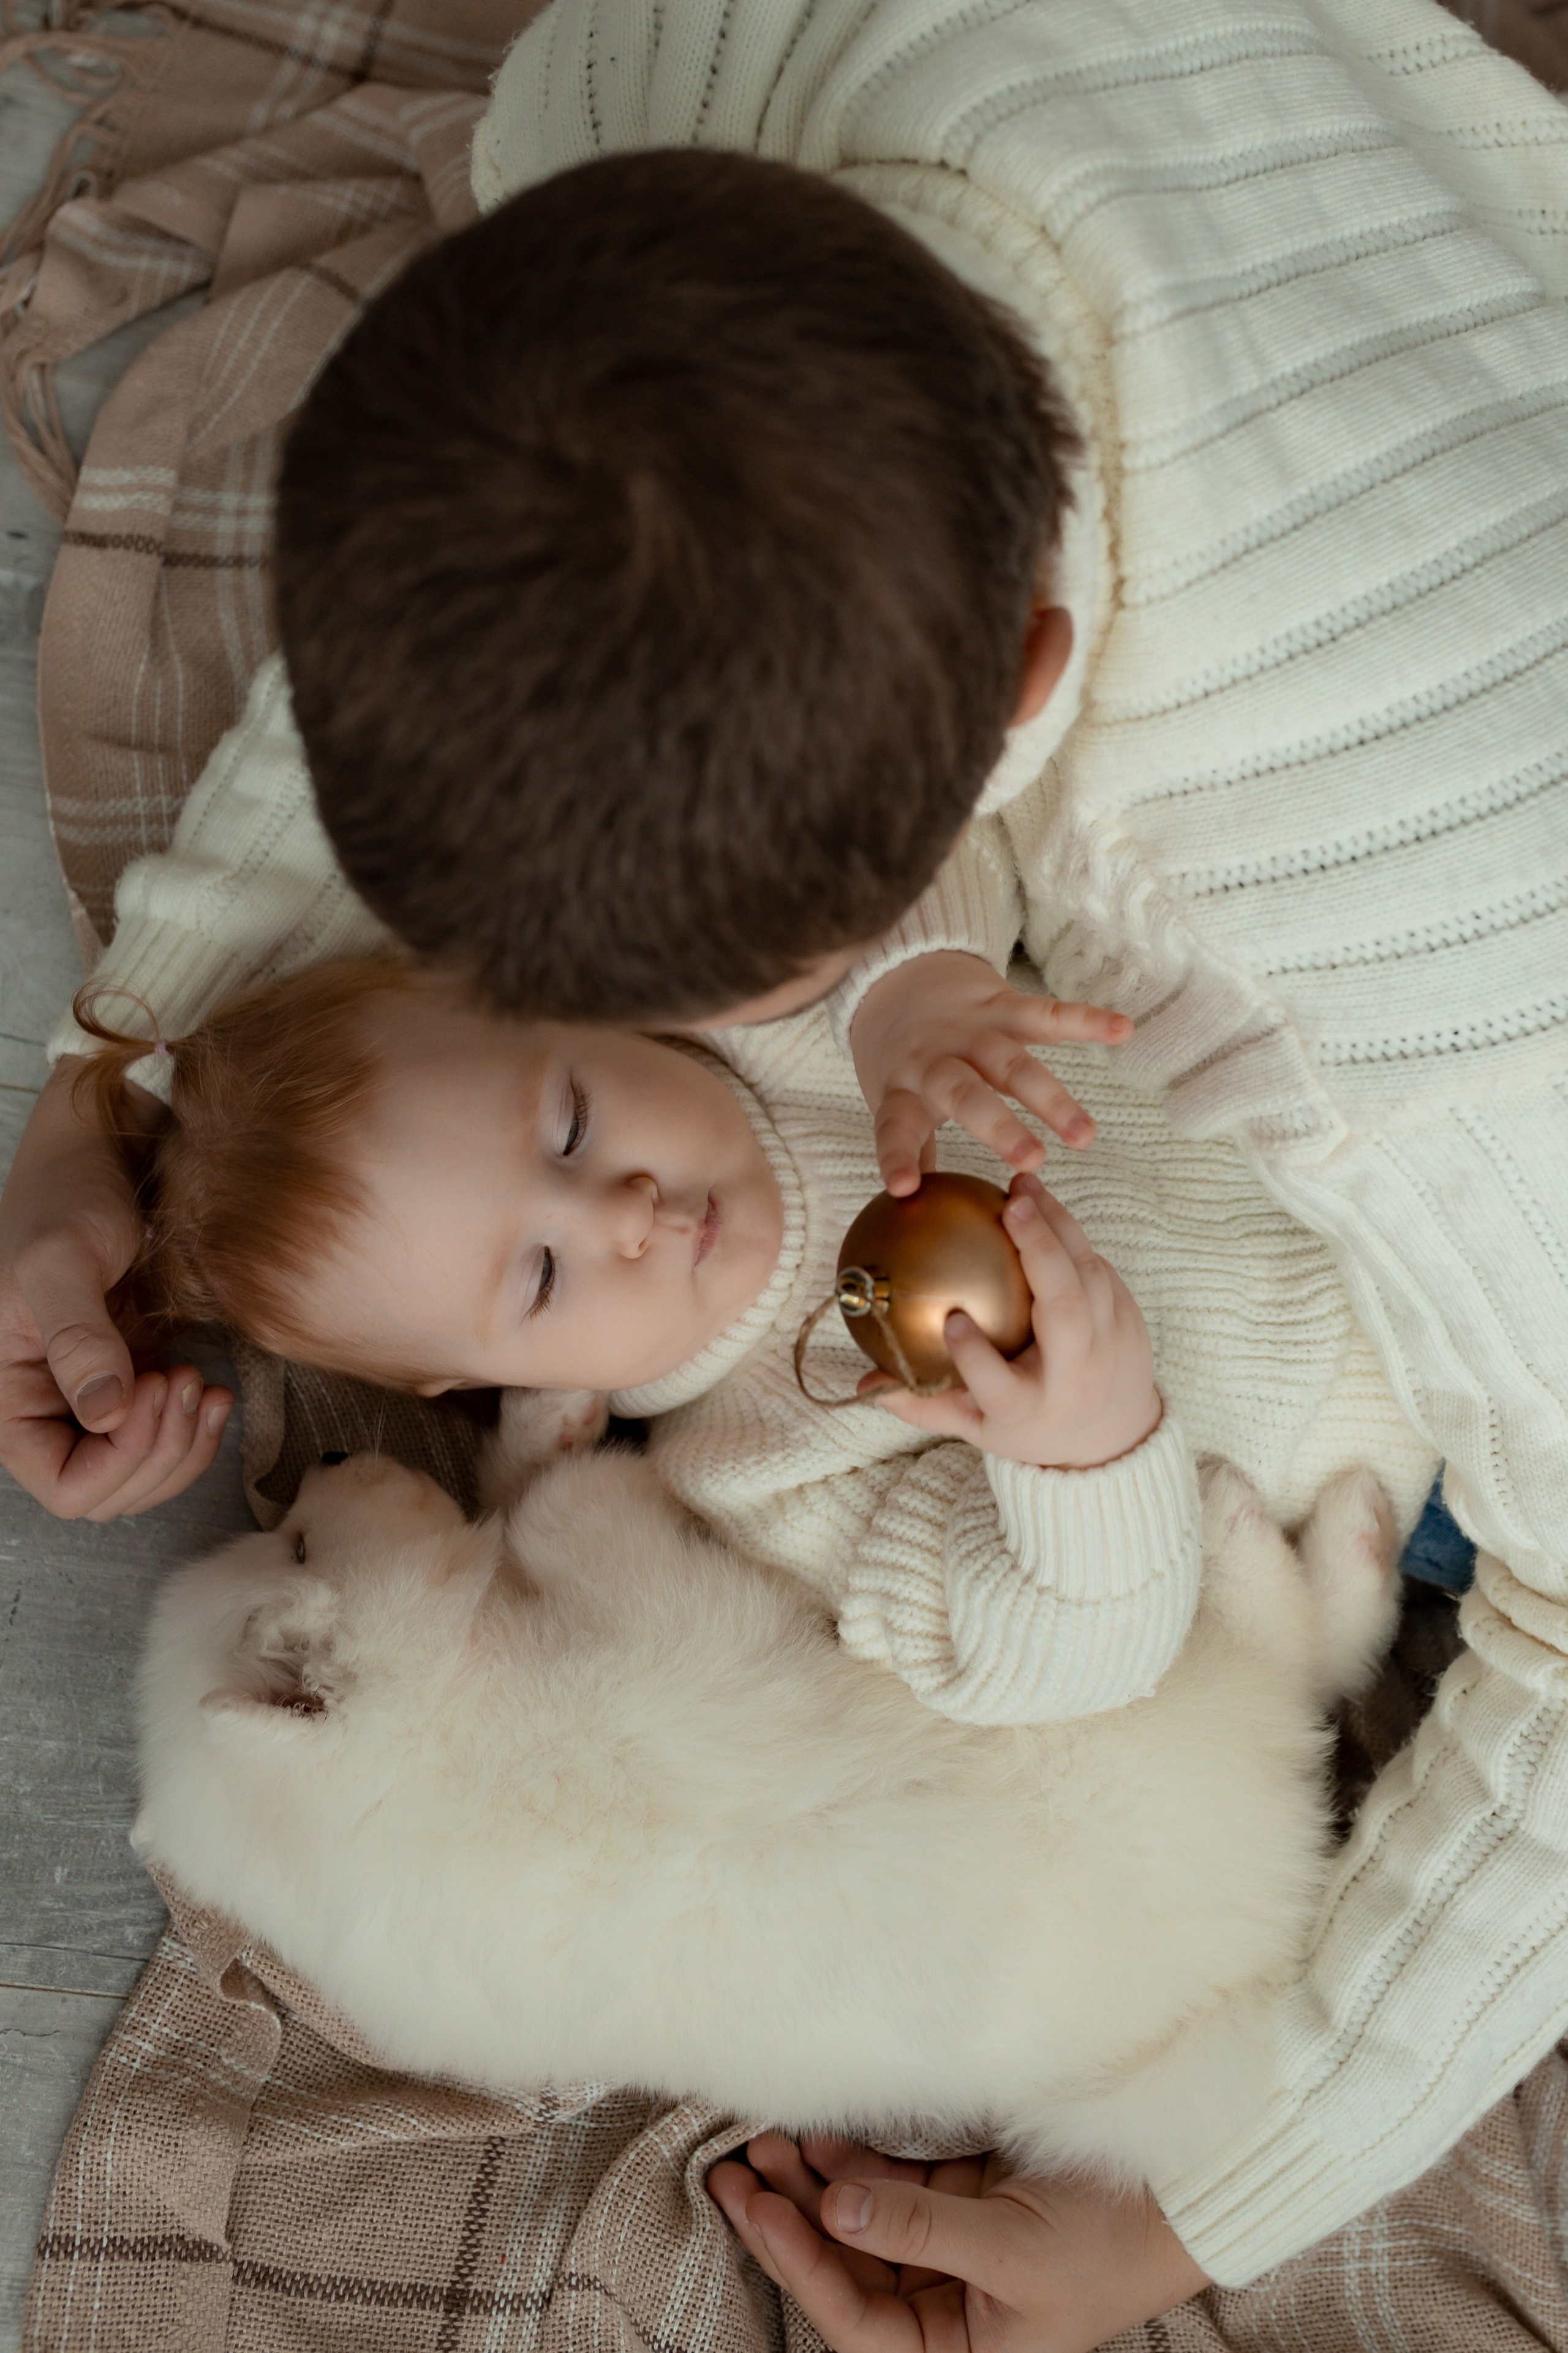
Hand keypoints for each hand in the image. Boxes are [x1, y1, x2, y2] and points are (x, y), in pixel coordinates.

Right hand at [0, 1060, 231, 1517]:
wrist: (104, 1152)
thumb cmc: (66, 1194)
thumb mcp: (59, 1261)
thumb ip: (78, 1339)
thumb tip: (104, 1414)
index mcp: (9, 1396)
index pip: (66, 1487)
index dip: (119, 1461)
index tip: (151, 1391)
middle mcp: (49, 1409)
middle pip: (112, 1493)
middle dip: (160, 1453)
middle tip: (186, 1381)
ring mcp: (97, 1398)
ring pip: (147, 1474)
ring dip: (184, 1445)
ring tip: (201, 1382)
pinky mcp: (136, 1378)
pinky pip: (169, 1437)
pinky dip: (197, 1426)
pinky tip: (213, 1386)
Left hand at [710, 2132, 1207, 2352]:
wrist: (1181, 2193)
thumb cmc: (1110, 2240)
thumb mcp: (1012, 2247)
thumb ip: (919, 2229)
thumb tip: (834, 2212)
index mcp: (964, 2350)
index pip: (856, 2318)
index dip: (801, 2264)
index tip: (756, 2208)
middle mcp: (951, 2309)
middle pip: (848, 2270)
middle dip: (790, 2222)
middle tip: (735, 2170)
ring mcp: (954, 2251)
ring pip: (862, 2224)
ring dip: (814, 2185)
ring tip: (765, 2141)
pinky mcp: (964, 2202)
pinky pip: (893, 2187)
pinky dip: (855, 2163)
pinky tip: (818, 2136)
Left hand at [850, 953, 1131, 1196]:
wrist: (897, 975)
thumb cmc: (902, 1060)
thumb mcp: (894, 1103)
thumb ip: (912, 1152)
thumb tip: (917, 1212)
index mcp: (903, 1091)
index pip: (895, 1129)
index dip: (897, 1157)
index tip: (904, 1188)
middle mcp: (934, 1061)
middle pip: (967, 1094)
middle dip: (1000, 1127)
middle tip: (1033, 1161)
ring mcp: (970, 1032)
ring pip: (1013, 1063)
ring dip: (1050, 1098)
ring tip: (1084, 1135)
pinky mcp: (1001, 1005)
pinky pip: (1045, 1013)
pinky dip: (1084, 1020)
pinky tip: (1122, 1030)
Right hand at [866, 1174, 1159, 1469]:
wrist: (1116, 1435)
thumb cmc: (1030, 1425)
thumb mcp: (977, 1426)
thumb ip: (923, 1403)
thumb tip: (864, 1384)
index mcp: (1030, 1408)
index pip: (1002, 1386)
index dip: (976, 1357)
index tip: (951, 1320)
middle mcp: (1077, 1374)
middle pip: (1067, 1312)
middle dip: (1043, 1255)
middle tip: (1011, 1207)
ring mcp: (1110, 1343)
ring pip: (1090, 1276)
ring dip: (1059, 1226)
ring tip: (1022, 1186)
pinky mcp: (1128, 1317)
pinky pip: (1098, 1266)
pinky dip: (1071, 1232)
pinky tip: (1039, 1200)